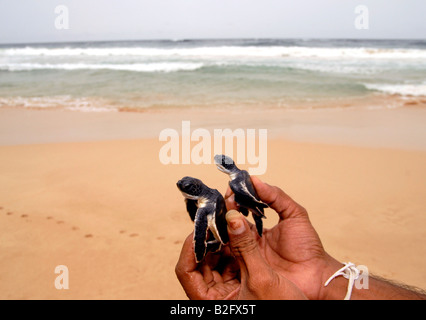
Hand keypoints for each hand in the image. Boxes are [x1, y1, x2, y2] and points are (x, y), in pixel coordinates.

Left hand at [175, 210, 306, 299]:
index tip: (203, 225)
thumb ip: (245, 246)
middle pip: (201, 260)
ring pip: (217, 257)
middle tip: (218, 215)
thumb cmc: (284, 309)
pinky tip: (242, 230)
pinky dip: (236, 243)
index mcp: (212, 302)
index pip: (186, 269)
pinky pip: (233, 258)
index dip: (192, 245)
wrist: (313, 310)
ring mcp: (229, 288)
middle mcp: (217, 295)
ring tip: (230, 218)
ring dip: (224, 237)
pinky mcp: (243, 281)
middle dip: (211, 237)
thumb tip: (231, 217)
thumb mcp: (261, 278)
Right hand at [225, 176, 341, 299]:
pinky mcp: (245, 265)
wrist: (314, 275)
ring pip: (227, 234)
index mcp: (259, 226)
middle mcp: (249, 238)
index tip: (234, 188)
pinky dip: (225, 240)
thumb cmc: (308, 247)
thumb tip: (256, 181)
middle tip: (229, 200)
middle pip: (230, 220)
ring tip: (229, 212)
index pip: (241, 208)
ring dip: (225, 221)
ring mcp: (246, 252)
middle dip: (227, 207)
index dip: (236, 197)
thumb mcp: (295, 214)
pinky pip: (230, 252)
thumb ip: (276, 196)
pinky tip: (227, 229)